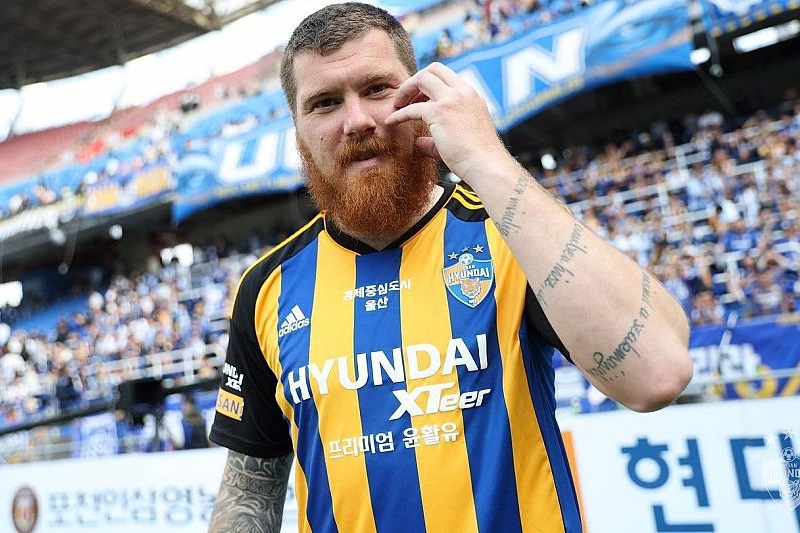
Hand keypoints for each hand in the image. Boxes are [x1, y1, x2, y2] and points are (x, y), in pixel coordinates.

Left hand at [385, 62, 510, 181]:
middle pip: (433, 69)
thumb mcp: (461, 139)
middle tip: (405, 98)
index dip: (430, 83)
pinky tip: (391, 122)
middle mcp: (463, 92)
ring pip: (421, 78)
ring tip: (397, 105)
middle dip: (415, 81)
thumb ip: (439, 137)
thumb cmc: (477, 158)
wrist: (486, 166)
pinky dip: (399, 114)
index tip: (420, 98)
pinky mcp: (439, 112)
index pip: (447, 76)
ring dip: (405, 90)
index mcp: (471, 95)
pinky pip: (411, 108)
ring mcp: (452, 99)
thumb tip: (419, 142)